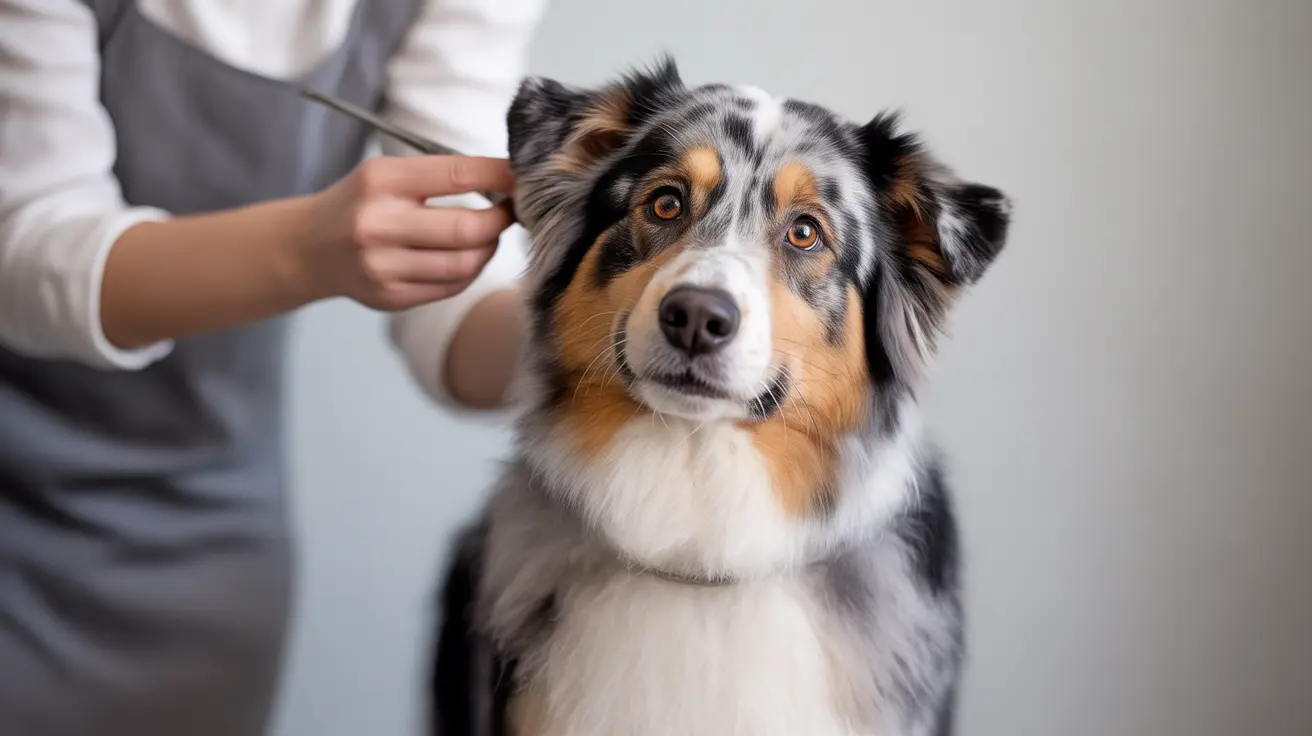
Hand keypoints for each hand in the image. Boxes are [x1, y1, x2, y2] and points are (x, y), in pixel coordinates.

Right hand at [298, 155, 516, 310]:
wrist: (308, 248)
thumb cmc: (360, 203)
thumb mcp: (387, 174)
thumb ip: (440, 176)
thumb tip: (508, 181)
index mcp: (381, 181)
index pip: (457, 174)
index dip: (499, 176)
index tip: (522, 177)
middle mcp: (378, 224)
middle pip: (467, 228)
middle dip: (500, 220)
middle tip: (510, 212)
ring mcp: (382, 266)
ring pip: (464, 263)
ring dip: (488, 248)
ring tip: (488, 235)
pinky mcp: (389, 297)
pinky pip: (450, 286)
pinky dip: (469, 270)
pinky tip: (466, 256)